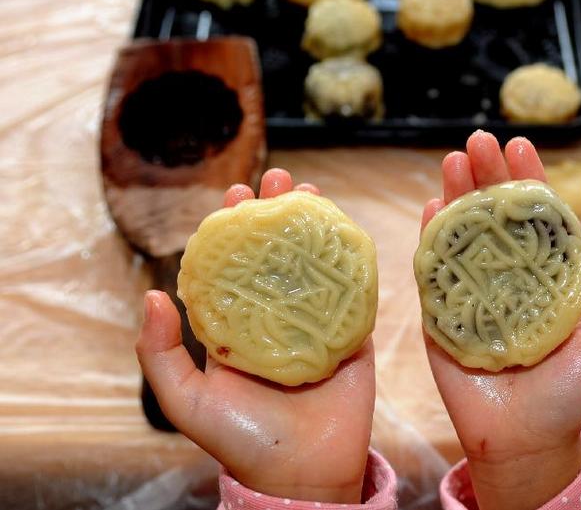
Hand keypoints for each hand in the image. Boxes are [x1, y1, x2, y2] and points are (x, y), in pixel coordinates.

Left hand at [136, 169, 374, 503]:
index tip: (234, 195)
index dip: (232, 228)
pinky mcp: (352, 335)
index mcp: (237, 326)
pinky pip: (355, 293)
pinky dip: (353, 261)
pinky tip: (350, 232)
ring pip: (315, 263)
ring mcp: (316, 323)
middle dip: (277, 213)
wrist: (303, 475)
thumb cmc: (240, 441)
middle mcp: (275, 317)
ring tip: (313, 192)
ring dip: (315, 225)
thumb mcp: (185, 401)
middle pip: (276, 253)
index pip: (233, 265)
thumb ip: (158, 354)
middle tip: (279, 179)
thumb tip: (151, 294)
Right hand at [420, 131, 580, 509]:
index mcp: (548, 277)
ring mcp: (472, 291)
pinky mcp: (442, 313)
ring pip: (462, 234)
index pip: (538, 219)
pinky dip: (431, 237)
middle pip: (494, 217)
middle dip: (486, 177)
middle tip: (477, 140)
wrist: (523, 441)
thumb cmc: (572, 397)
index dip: (530, 180)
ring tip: (452, 160)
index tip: (520, 145)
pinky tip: (431, 206)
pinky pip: (433, 270)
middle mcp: (509, 277)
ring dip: (456, 195)